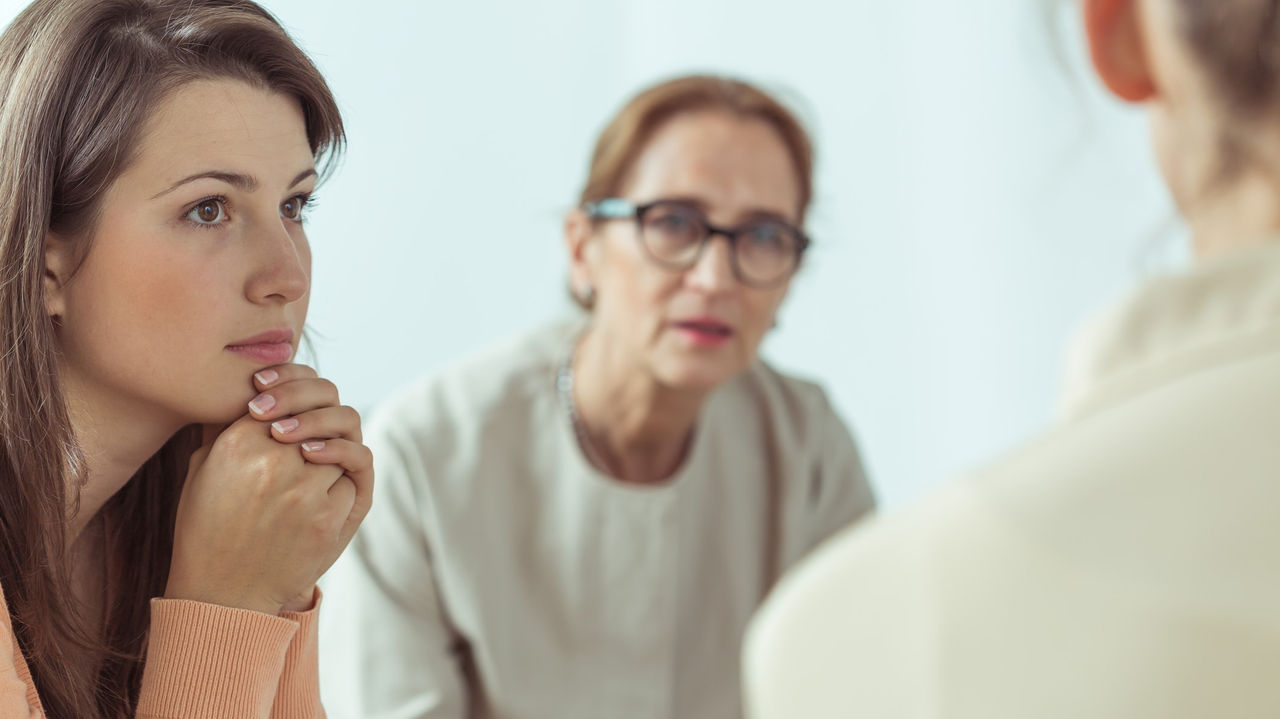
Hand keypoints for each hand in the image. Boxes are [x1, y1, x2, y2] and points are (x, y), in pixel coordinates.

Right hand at [165, 365, 372, 615]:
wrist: (222, 593)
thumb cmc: (207, 528)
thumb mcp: (201, 471)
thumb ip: (226, 427)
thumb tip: (257, 388)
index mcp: (236, 444)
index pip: (288, 392)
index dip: (298, 390)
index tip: (291, 406)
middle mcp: (272, 463)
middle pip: (325, 411)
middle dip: (324, 415)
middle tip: (313, 428)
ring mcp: (305, 492)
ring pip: (344, 442)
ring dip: (334, 448)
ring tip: (316, 460)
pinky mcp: (329, 520)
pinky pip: (355, 476)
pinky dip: (347, 474)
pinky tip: (328, 482)